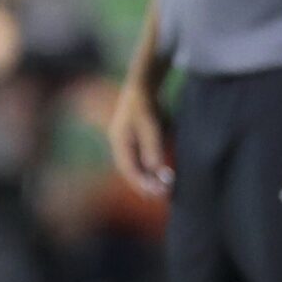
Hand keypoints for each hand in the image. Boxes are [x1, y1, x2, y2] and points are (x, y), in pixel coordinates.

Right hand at [107, 72, 171, 195]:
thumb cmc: (145, 104)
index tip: (153, 194)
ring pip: (135, 166)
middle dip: (144, 184)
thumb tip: (154, 170)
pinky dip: (148, 168)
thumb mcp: (150, 126)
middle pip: (130, 170)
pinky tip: (159, 173)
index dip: (140, 184)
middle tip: (160, 195)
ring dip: (146, 177)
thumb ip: (152, 147)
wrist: (142, 86)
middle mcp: (120, 145)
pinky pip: (139, 159)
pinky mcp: (134, 140)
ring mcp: (126, 143)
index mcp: (119, 142)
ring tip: (161, 188)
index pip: (128, 169)